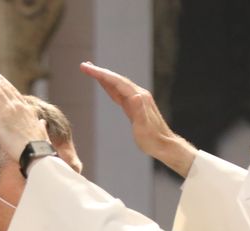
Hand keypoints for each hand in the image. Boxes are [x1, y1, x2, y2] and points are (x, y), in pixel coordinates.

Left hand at [0, 63, 49, 161]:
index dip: (3, 82)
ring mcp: (7, 108)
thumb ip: (40, 125)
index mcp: (26, 108)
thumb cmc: (39, 147)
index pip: (12, 91)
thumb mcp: (41, 132)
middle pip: (1, 86)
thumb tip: (42, 122)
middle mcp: (16, 105)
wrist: (35, 151)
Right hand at [79, 61, 196, 177]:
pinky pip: (120, 93)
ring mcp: (138, 99)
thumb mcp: (144, 128)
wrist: (165, 145)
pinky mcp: (135, 105)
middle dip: (100, 72)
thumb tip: (136, 96)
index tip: (88, 68)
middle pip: (116, 80)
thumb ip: (139, 111)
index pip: (117, 82)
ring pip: (117, 85)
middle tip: (84, 66)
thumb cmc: (153, 140)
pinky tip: (105, 85)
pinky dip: (110, 87)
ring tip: (91, 70)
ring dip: (104, 77)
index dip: (102, 74)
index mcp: (139, 98)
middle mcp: (139, 95)